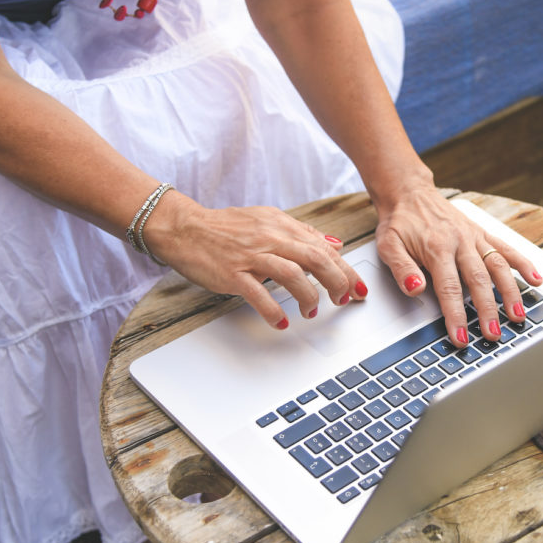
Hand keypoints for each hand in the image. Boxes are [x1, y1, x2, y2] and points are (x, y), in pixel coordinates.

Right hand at [143, 192, 366, 328]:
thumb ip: (302, 233)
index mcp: (281, 226)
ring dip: (308, 297)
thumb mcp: (268, 220)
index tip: (358, 287)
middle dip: (336, 282)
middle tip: (342, 299)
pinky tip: (281, 321)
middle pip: (315, 259)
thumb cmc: (226, 227)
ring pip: (292, 274)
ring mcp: (251, 256)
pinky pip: (258, 294)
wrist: (185, 228)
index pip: (323, 247)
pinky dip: (273, 310)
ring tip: (310, 312)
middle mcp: (270, 239)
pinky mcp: (232, 274)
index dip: (345, 268)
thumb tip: (335, 243)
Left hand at [374, 186, 542, 346]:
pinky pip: (506, 248)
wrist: (408, 193)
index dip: (456, 315)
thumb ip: (402, 269)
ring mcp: (474, 237)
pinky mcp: (482, 233)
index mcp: (437, 248)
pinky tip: (536, 280)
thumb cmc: (399, 222)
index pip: (449, 288)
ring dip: (510, 292)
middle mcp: (460, 242)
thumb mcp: (388, 245)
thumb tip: (414, 289)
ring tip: (518, 316)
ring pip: (498, 266)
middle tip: (493, 335)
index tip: (461, 336)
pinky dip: (523, 264)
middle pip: (479, 280)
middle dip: (488, 310)